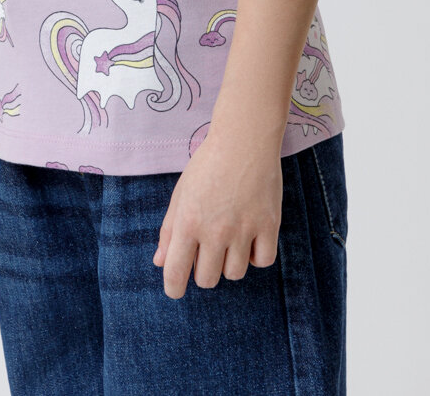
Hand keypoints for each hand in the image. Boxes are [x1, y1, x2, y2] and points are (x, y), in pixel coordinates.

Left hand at [151, 132, 282, 298]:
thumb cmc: (208, 165)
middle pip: (207, 279)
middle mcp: (214, 230)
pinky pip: (263, 261)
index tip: (176, 290)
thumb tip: (160, 263)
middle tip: (209, 251)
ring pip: (235, 274)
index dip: (173, 288)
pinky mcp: (268, 224)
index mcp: (187, 222)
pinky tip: (251, 238)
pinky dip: (256, 256)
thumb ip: (169, 230)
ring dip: (230, 263)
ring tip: (231, 239)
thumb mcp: (181, 194)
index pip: (175, 273)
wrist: (244, 139)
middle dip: (204, 271)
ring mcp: (243, 229)